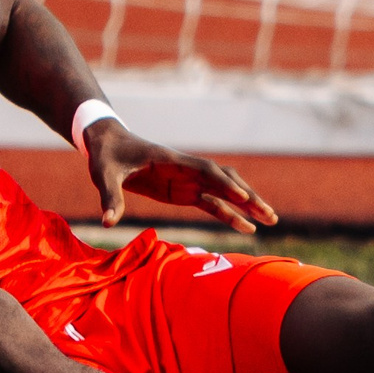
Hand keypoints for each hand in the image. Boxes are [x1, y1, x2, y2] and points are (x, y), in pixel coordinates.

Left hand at [86, 123, 279, 233]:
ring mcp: (187, 180)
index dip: (224, 183)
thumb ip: (109, 197)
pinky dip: (230, 214)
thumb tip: (108, 222)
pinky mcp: (183, 191)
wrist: (107, 145)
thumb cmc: (106, 156)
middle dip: (248, 196)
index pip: (205, 170)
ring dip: (246, 205)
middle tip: (269, 215)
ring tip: (269, 221)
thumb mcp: (103, 175)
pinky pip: (212, 203)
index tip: (243, 197)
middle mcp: (186, 169)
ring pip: (224, 192)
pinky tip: (245, 227)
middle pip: (225, 180)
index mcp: (171, 160)